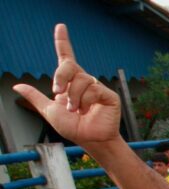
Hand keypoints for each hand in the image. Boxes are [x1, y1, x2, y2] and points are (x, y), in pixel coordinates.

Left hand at [13, 25, 121, 146]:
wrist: (90, 139)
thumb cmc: (73, 127)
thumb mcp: (49, 111)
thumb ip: (35, 97)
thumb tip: (17, 86)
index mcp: (70, 82)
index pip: (66, 58)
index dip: (63, 41)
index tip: (60, 26)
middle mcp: (83, 81)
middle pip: (70, 65)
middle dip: (60, 77)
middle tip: (57, 92)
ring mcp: (96, 87)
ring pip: (81, 80)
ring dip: (74, 97)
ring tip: (76, 110)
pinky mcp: (108, 95)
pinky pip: (93, 89)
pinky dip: (85, 101)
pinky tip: (87, 110)